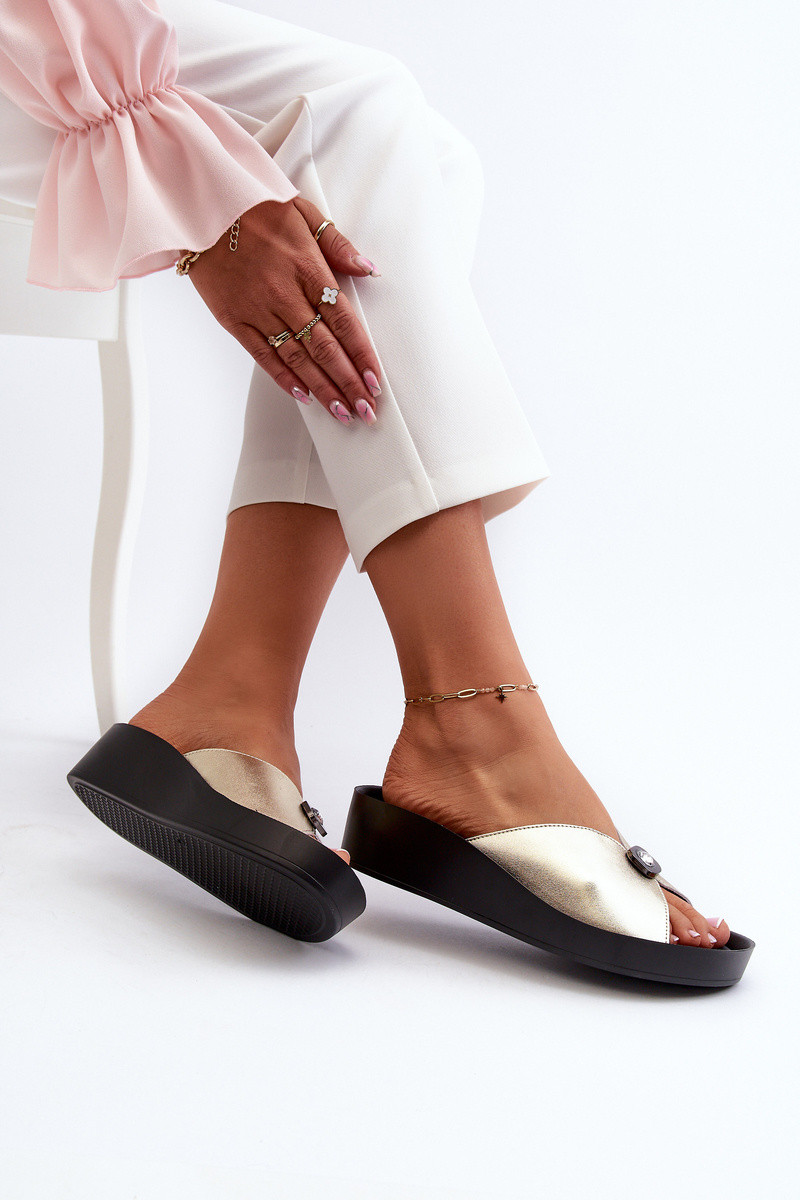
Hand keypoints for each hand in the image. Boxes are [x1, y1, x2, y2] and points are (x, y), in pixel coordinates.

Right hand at [187, 197, 381, 425]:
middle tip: (366, 410)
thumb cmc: (254, 203)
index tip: (376, 381)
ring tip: (342, 413)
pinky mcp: (233, 318)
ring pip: (297, 358)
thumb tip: (369, 270)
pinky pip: (262, 355)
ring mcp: (257, 309)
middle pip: (324, 348)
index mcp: (307, 267)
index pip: (343, 321)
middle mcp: (284, 293)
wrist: (197, 202)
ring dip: (322, 390)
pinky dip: (284, 378)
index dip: (361, 355)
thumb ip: (338, 244)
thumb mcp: (302, 211)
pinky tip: (304, 396)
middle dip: (349, 383)